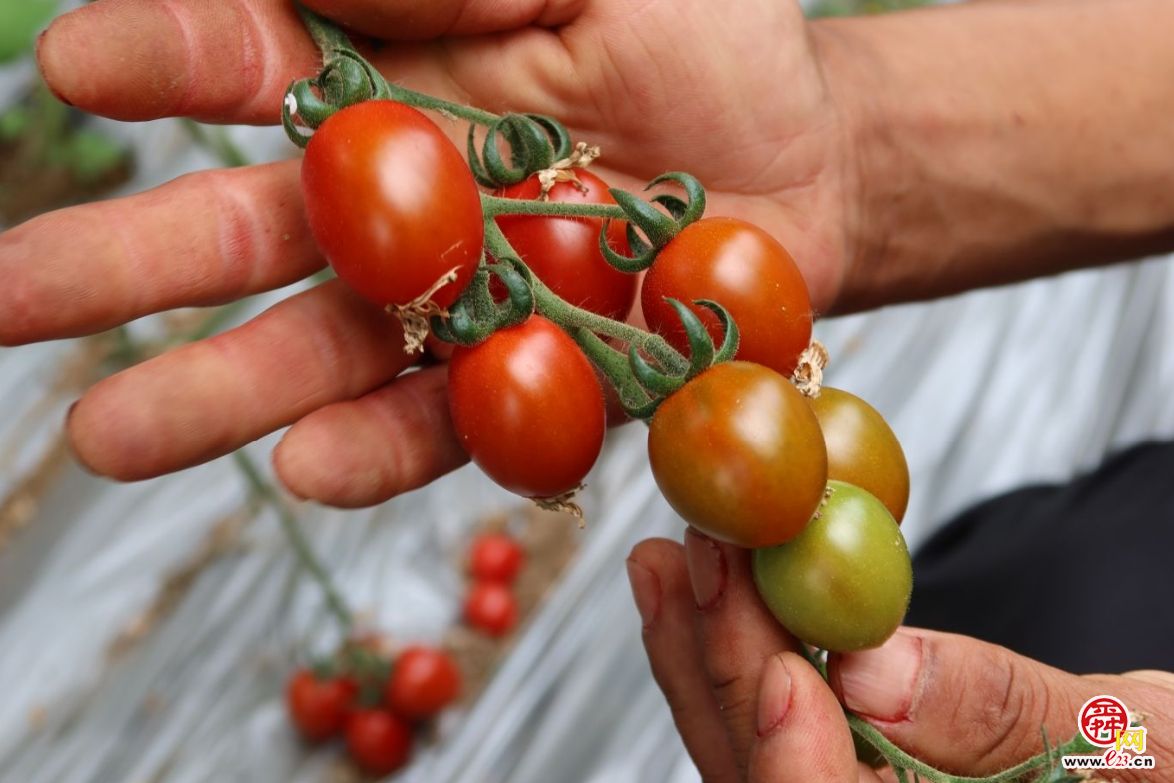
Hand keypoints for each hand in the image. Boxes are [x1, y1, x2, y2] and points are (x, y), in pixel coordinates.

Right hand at [0, 0, 860, 503]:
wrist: (805, 158)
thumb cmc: (708, 34)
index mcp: (398, 79)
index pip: (256, 65)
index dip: (169, 63)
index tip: (78, 67)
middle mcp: (404, 205)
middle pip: (248, 233)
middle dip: (131, 263)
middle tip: (7, 297)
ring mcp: (460, 304)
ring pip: (324, 351)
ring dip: (221, 393)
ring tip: (107, 437)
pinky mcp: (534, 387)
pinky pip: (449, 425)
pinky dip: (385, 448)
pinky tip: (305, 467)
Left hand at [628, 530, 1173, 781]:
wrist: (1145, 764)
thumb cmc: (1160, 764)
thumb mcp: (1140, 739)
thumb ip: (1013, 716)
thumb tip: (874, 671)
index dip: (810, 780)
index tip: (793, 681)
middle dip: (735, 677)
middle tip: (703, 562)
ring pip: (744, 762)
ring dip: (700, 657)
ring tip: (667, 563)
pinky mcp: (828, 769)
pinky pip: (753, 733)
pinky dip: (719, 657)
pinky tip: (690, 591)